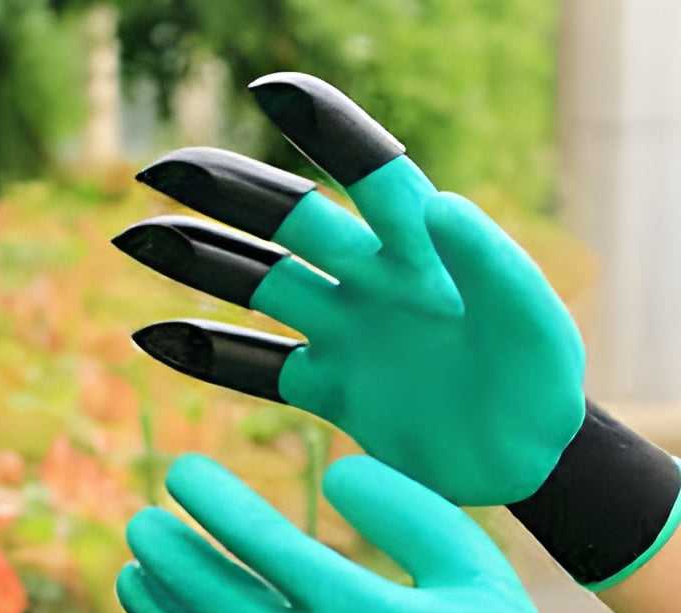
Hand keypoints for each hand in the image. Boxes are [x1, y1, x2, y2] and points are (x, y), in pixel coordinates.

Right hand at [113, 73, 585, 505]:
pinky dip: (212, 357)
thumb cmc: (541, 379)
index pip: (372, 175)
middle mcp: (375, 281)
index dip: (328, 132)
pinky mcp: (332, 392)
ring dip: (203, 264)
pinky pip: (260, 371)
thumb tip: (441, 204)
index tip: (270, 92)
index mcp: (425, 251)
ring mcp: (347, 335)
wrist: (526, 453)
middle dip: (232, 195)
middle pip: (293, 225)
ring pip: (263, 287)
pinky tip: (156, 336)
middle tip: (160, 171)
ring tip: (139, 240)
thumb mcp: (533, 323)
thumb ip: (493, 266)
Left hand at [117, 452, 680, 612]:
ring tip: (134, 576)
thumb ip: (406, 510)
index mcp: (352, 609)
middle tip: (143, 522)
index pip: (260, 539)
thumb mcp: (468, 561)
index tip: (183, 471)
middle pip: (214, 597)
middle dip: (172, 552)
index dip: (215, 499)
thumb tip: (338, 473)